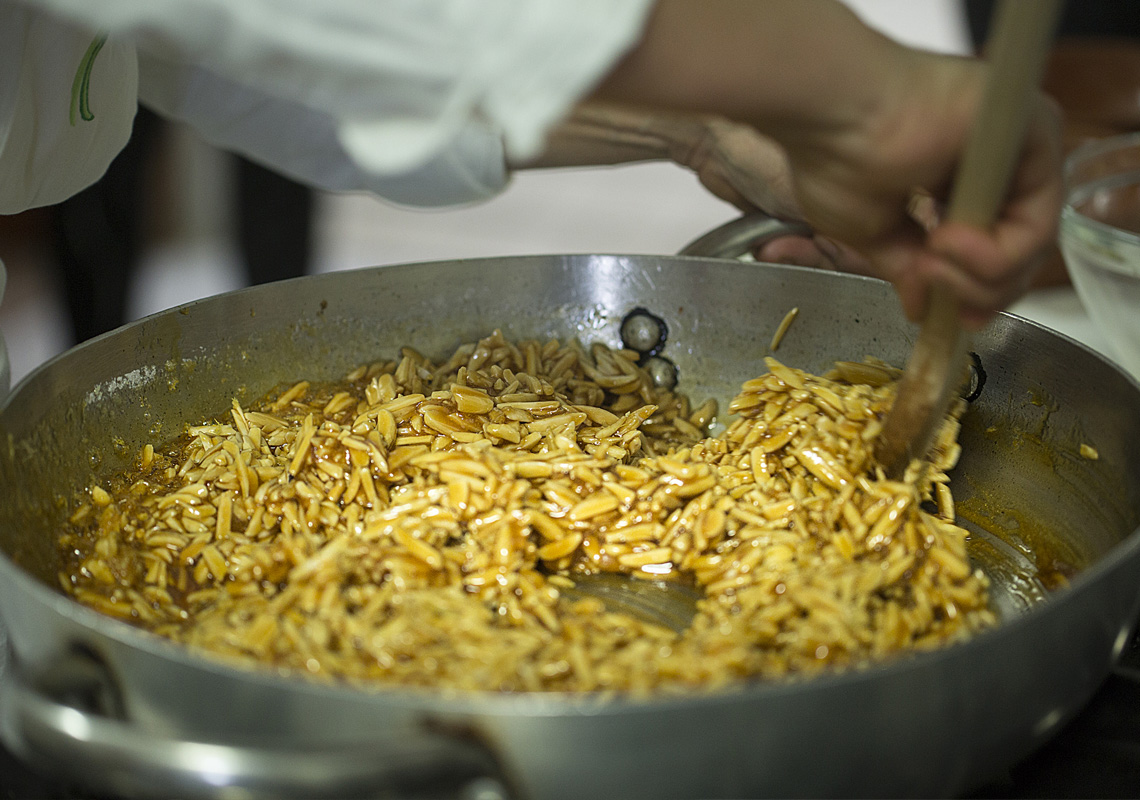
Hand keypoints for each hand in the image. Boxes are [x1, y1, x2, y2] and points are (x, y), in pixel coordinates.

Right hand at [593, 0, 1064, 327]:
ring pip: (1032, 240)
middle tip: (931, 293)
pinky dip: (995, 252)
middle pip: (1019, 250)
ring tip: (928, 261)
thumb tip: (921, 310)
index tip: (948, 319)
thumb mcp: (871, 233)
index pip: (993, 248)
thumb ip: (906, 268)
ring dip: (979, 275)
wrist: (834, 116)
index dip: (974, 292)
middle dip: (978, 292)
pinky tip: (946, 243)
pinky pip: (1036, 217)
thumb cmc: (836, 159)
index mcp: (959, 177)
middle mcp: (996, 160)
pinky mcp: (1034, 134)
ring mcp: (1017, 147)